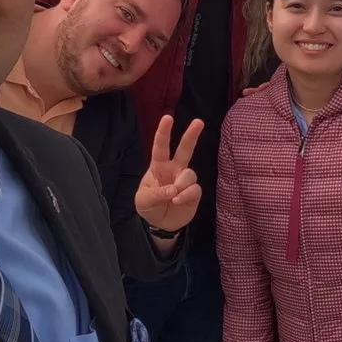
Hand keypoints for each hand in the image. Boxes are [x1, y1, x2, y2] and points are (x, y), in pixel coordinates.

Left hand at [135, 117, 204, 235]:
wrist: (160, 224)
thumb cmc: (148, 206)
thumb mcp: (143, 200)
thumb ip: (155, 194)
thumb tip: (173, 190)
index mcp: (158, 166)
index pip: (161, 147)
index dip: (163, 132)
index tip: (167, 118)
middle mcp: (174, 170)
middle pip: (184, 150)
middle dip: (191, 135)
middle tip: (198, 121)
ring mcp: (185, 181)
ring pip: (190, 173)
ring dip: (182, 184)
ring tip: (174, 196)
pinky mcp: (194, 193)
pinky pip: (195, 189)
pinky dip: (186, 195)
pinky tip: (178, 201)